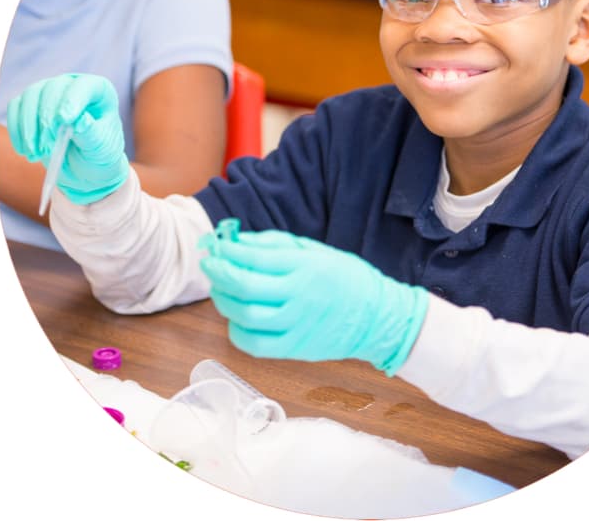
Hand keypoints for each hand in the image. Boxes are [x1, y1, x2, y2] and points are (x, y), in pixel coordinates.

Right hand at [7, 74, 128, 204]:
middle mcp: (73, 85)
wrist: (84, 165)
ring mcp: (49, 91)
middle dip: (46, 118)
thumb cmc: (99, 153)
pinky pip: (16, 108)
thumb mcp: (101, 148)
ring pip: (30, 97)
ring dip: (29, 126)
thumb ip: (91, 133)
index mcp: (99, 91)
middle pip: (52, 89)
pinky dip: (17, 130)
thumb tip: (81, 120)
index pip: (84, 86)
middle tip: (46, 146)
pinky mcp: (30, 103)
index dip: (72, 99)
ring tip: (36, 153)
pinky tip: (24, 150)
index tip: (64, 120)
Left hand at [199, 230, 428, 375]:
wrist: (378, 317)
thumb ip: (276, 244)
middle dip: (219, 274)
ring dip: (224, 301)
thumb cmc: (346, 278)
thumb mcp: (315, 250)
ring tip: (221, 289)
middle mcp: (299, 295)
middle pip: (244, 286)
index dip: (228, 251)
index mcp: (305, 266)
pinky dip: (237, 331)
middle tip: (210, 264)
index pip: (255, 257)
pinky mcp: (295, 348)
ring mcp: (297, 324)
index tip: (215, 245)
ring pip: (245, 315)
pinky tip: (237, 318)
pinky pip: (255, 344)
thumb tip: (239, 241)